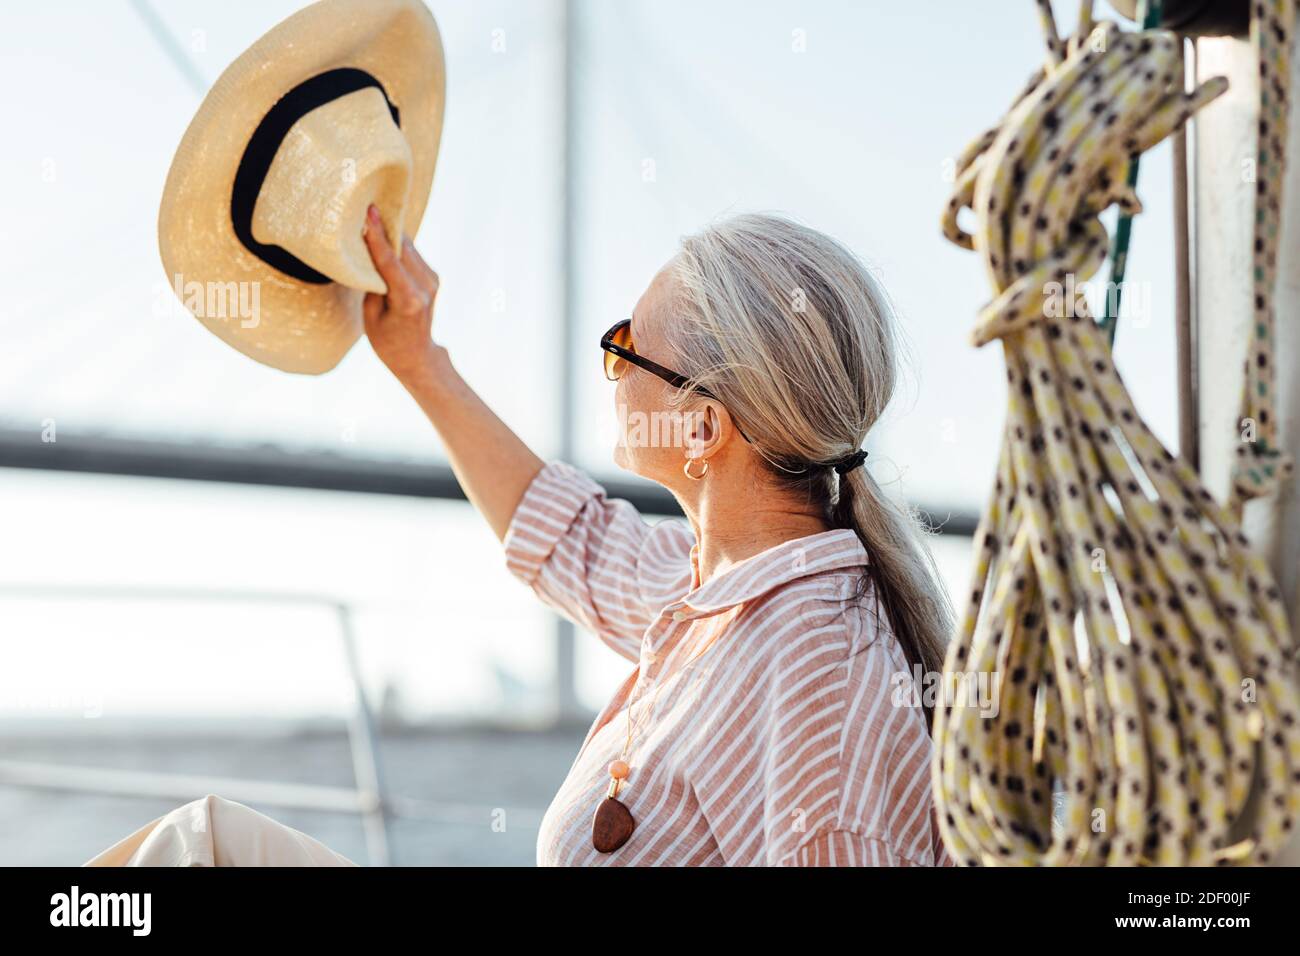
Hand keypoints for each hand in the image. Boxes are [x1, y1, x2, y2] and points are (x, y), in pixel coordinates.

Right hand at [361, 204, 439, 384]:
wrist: (416, 355)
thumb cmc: (387, 340)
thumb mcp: (371, 315)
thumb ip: (373, 283)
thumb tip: (369, 253)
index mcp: (409, 300)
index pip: (389, 260)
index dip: (377, 234)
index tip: (369, 211)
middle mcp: (425, 287)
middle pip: (402, 248)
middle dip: (384, 227)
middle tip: (365, 206)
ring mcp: (432, 281)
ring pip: (408, 248)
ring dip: (391, 234)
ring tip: (371, 217)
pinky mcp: (433, 277)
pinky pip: (411, 255)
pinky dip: (397, 245)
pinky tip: (384, 235)